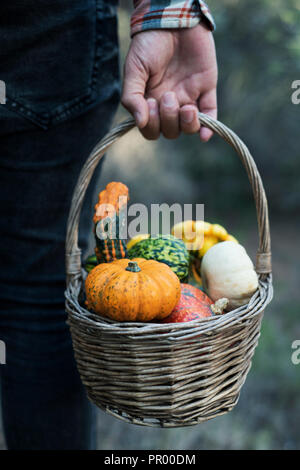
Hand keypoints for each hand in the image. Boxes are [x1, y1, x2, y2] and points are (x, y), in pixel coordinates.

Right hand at [121, 24, 217, 140]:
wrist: (171, 17)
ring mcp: (189, 97)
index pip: (151, 130)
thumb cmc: (148, 43)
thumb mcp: (133, 69)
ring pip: (189, 127)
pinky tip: (205, 135)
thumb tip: (140, 122)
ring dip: (187, 124)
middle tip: (168, 95)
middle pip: (171, 132)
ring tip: (187, 108)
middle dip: (169, 119)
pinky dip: (209, 127)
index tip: (151, 103)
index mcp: (150, 102)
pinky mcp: (206, 89)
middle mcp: (170, 104)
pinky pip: (211, 115)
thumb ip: (132, 97)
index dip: (152, 125)